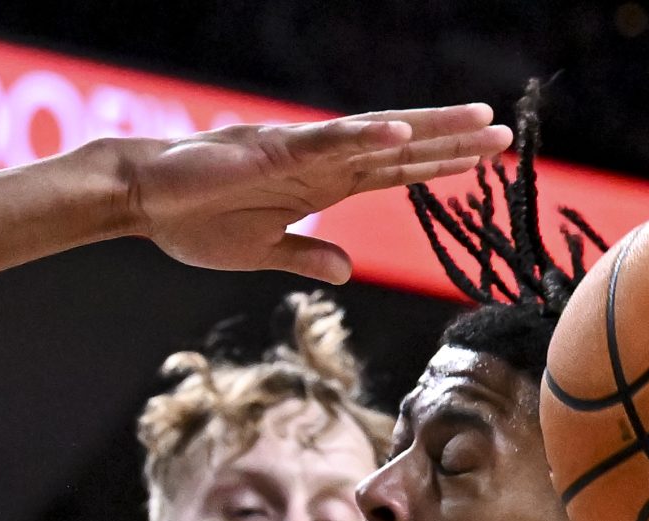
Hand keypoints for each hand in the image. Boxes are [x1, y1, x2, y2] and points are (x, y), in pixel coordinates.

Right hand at [121, 107, 510, 282]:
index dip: (437, 168)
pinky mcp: (274, 150)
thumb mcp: (262, 253)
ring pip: (377, 136)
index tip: (482, 162)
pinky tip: (401, 134)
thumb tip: (347, 273)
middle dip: (452, 142)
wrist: (145, 203)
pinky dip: (364, 136)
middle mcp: (320, 162)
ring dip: (428, 128)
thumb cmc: (194, 223)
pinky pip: (327, 142)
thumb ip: (307, 257)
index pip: (392, 175)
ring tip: (476, 120)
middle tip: (504, 133)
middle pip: (399, 150)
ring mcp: (301, 152)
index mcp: (319, 185)